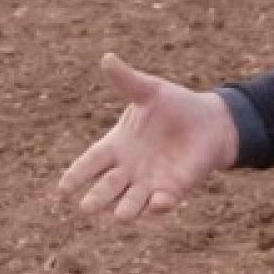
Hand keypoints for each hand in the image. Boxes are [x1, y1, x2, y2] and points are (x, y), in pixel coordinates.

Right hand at [58, 53, 238, 218]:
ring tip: (120, 215)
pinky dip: (159, 205)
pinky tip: (158, 202)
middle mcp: (128, 169)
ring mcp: (149, 182)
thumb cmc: (175, 105)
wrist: (209, 121)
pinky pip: (162, 202)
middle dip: (97, 197)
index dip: (77, 175)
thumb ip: (127, 80)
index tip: (63, 188)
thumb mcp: (150, 91)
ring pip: (131, 201)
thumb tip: (107, 58)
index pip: (90, 162)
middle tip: (86, 208)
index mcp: (116, 145)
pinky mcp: (172, 190)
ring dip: (126, 209)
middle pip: (106, 187)